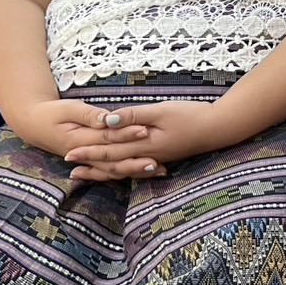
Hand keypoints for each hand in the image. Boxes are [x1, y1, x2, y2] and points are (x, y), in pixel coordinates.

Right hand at [10, 98, 152, 174]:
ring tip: (159, 170)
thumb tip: (107, 118)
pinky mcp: (93, 161)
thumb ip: (88, 115)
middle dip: (137, 161)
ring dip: (136, 171)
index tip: (146, 130)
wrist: (33, 124)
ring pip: (115, 170)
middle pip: (114, 161)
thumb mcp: (67, 108)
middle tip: (158, 161)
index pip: (107, 138)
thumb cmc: (51, 113)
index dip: (126, 135)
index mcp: (78, 140)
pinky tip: (147, 172)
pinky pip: (112, 170)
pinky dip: (129, 172)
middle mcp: (85, 155)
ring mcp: (89, 160)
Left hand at [61, 100, 222, 181]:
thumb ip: (134, 115)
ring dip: (101, 170)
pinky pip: (134, 167)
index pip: (110, 149)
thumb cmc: (191, 116)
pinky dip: (120, 170)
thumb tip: (107, 122)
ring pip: (122, 168)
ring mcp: (155, 158)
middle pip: (112, 162)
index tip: (68, 152)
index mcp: (144, 144)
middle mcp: (147, 155)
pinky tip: (115, 171)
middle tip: (68, 165)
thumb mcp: (161, 111)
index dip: (88, 150)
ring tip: (84, 173)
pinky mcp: (161, 157)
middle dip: (89, 163)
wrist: (218, 129)